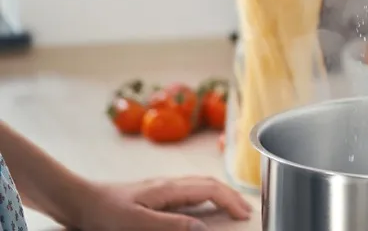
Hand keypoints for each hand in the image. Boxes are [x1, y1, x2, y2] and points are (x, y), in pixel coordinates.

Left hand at [78, 176, 251, 230]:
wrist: (78, 200)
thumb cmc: (103, 213)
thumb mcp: (137, 223)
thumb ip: (171, 225)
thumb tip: (203, 228)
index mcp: (169, 188)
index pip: (210, 189)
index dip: (231, 201)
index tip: (244, 214)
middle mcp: (168, 184)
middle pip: (209, 184)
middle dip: (231, 196)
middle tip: (245, 212)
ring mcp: (161, 188)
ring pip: (199, 185)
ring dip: (219, 195)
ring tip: (230, 207)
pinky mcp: (153, 194)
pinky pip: (188, 191)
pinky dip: (204, 197)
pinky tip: (201, 206)